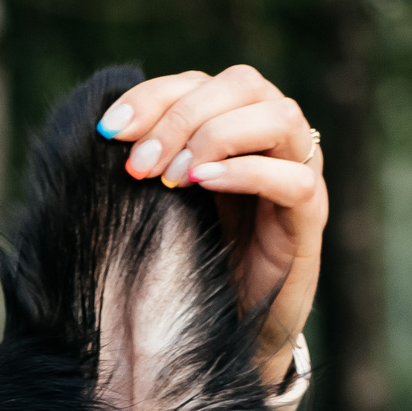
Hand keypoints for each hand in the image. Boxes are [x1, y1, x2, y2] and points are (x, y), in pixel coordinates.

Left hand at [94, 66, 325, 388]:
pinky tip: (203, 185)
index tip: (109, 129)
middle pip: (243, 84)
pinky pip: (293, 180)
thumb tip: (103, 132)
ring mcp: (299, 173)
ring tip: (173, 178)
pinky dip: (246, 173)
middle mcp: (273, 139)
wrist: (226, 329)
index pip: (200, 81)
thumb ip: (147, 163)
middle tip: (140, 164)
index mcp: (234, 124)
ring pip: (280, 117)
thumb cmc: (189, 257)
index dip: (153, 95)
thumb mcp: (161, 201)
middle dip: (181, 116)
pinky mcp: (309, 219)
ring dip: (215, 138)